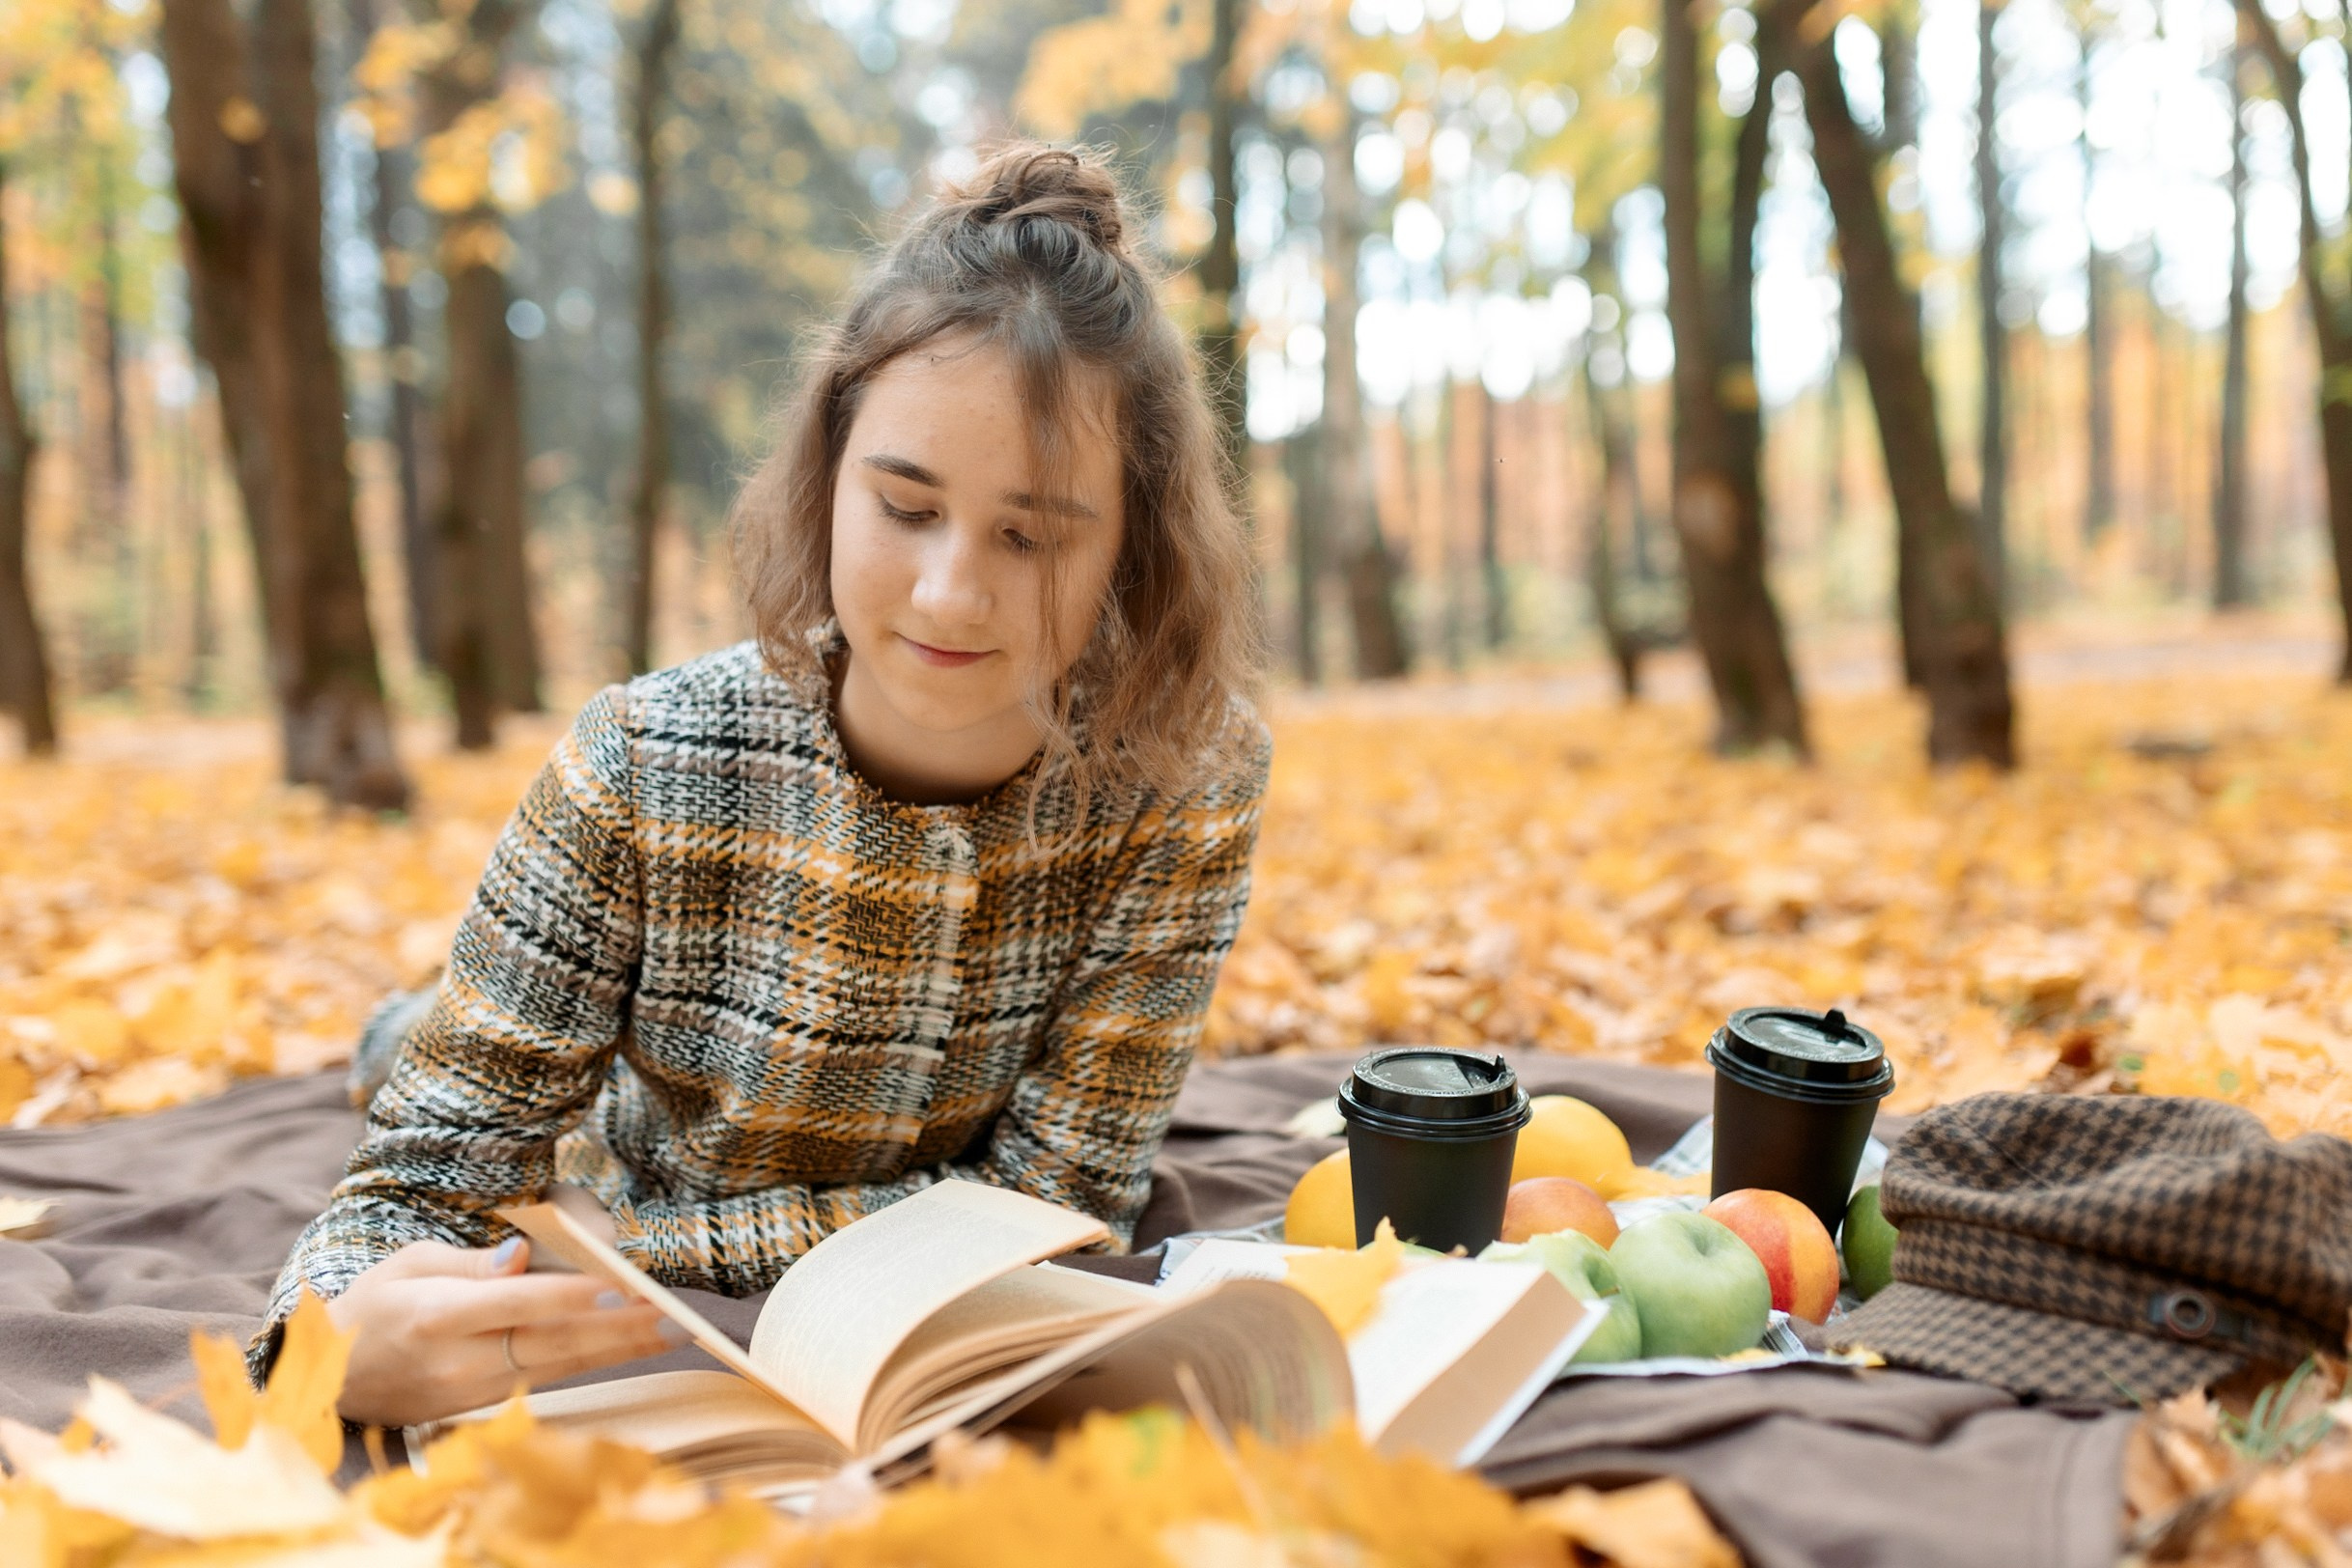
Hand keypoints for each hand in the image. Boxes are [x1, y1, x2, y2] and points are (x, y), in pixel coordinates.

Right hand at [327, 1236, 680, 1426]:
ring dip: (618, 1350)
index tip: (618, 1288)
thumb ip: (471, 1264)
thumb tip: (521, 1256)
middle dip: (618, 1330)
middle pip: (550, 1344)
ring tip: (671, 1332)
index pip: (515, 1305)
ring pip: (558, 1368)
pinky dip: (591, 1362)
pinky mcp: (482, 1409)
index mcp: (436, 1316)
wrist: (333, 1379)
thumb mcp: (410, 1265)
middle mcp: (458, 1361)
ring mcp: (471, 1392)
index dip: (568, 1298)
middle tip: (672, 1316)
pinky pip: (545, 1381)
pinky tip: (630, 1346)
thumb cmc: (376, 1306)